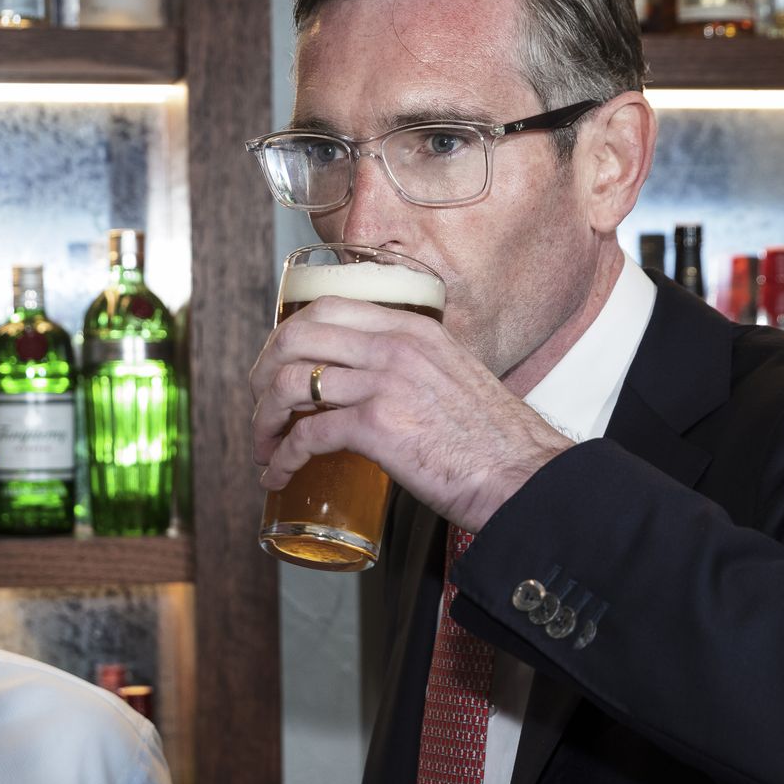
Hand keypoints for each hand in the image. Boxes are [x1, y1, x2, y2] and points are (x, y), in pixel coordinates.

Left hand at [250, 295, 573, 531]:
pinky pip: (306, 434)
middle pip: (296, 337)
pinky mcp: (377, 427)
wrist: (522, 476)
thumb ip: (410, 367)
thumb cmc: (492, 440)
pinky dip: (282, 457)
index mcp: (412, 328)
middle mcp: (395, 346)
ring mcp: (384, 383)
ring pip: (290, 384)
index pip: (326, 307)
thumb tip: (368, 385)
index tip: (277, 366)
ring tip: (265, 446)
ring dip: (264, 419)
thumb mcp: (450, 376)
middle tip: (260, 404)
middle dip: (263, 372)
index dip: (287, 336)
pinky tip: (279, 474)